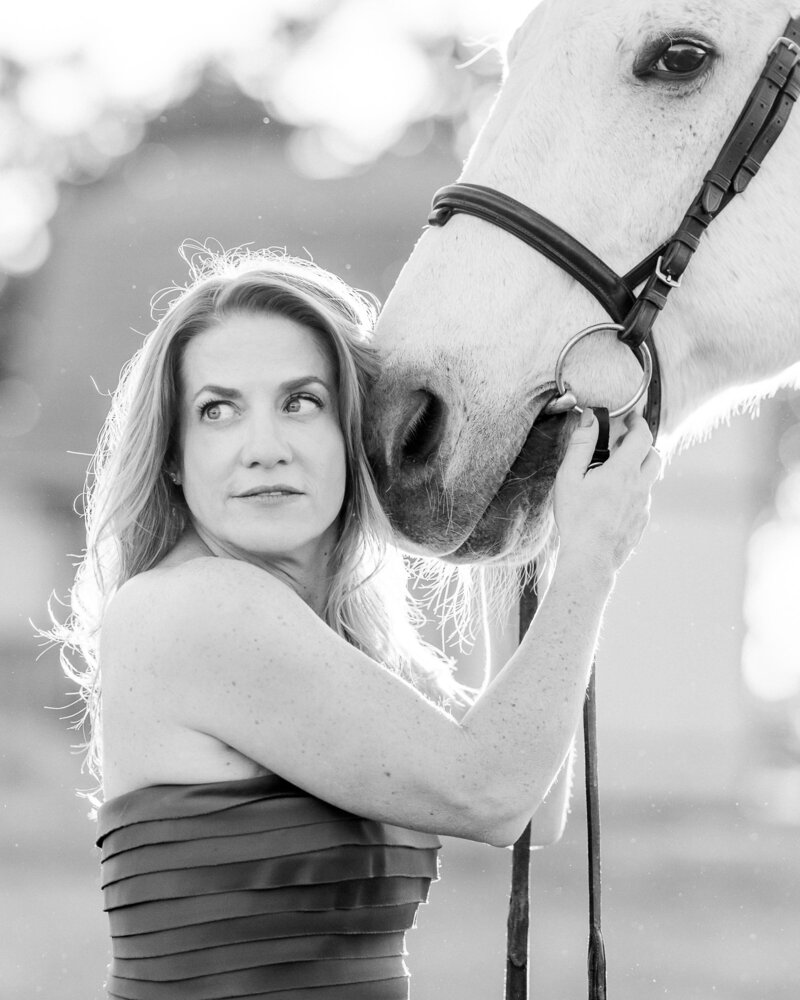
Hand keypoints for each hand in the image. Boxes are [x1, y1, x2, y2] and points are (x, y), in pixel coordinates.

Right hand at [553, 409, 660, 572]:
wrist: (590, 559)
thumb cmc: (576, 518)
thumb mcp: (569, 477)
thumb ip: (581, 444)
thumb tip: (590, 418)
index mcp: (623, 471)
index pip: (642, 436)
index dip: (638, 422)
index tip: (631, 417)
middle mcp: (640, 486)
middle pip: (655, 455)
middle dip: (642, 444)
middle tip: (622, 444)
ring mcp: (643, 506)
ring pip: (649, 478)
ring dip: (638, 468)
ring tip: (614, 473)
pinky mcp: (641, 522)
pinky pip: (643, 499)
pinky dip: (633, 490)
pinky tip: (612, 500)